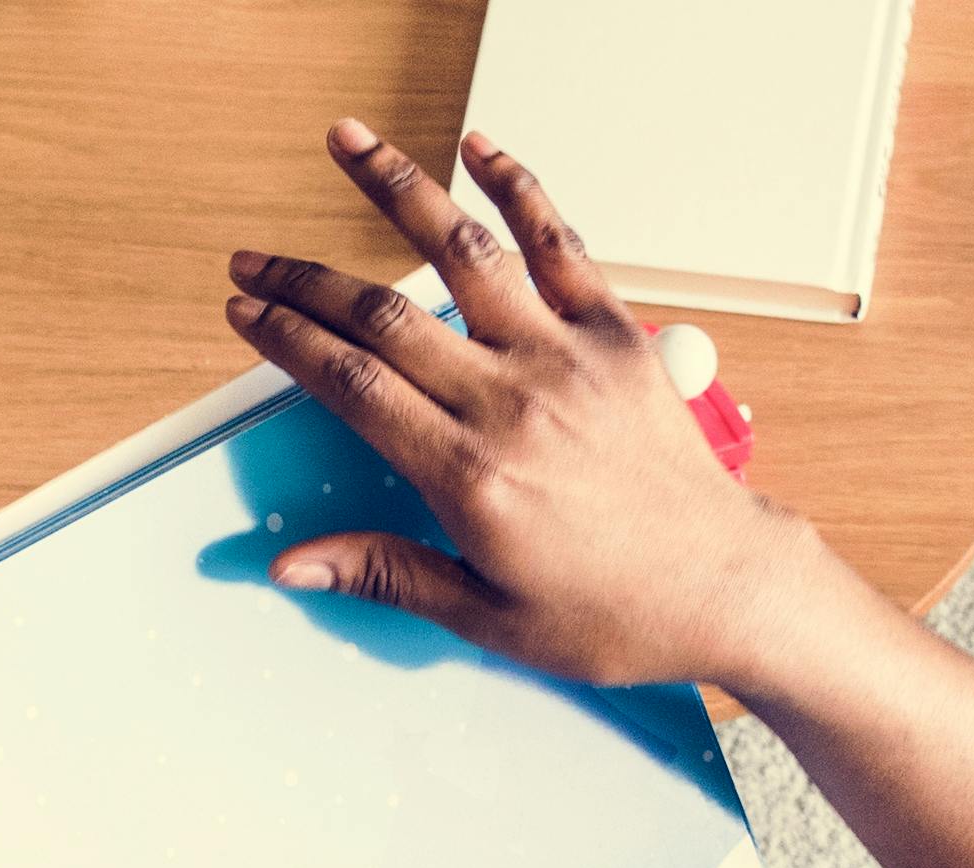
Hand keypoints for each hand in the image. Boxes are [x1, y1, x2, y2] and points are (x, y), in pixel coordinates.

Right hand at [223, 123, 847, 690]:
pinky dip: (518, 190)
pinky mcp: (615, 335)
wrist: (725, 586)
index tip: (249, 315)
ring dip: (397, 190)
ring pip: (464, 254)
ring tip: (346, 145)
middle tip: (256, 262)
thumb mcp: (488, 617)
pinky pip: (560, 244)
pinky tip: (480, 149)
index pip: (353, 385)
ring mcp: (566, 359)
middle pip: (384, 316)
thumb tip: (295, 564)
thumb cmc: (617, 611)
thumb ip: (386, 574)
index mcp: (471, 477)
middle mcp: (514, 403)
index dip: (289, 341)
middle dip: (306, 281)